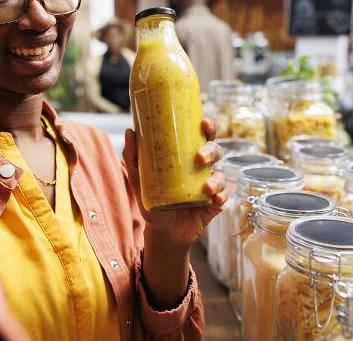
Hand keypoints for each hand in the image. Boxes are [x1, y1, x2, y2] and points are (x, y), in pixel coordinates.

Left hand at [123, 118, 226, 247]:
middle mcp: (202, 169)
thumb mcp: (139, 179)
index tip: (204, 123)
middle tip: (200, 157)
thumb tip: (130, 131)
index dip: (208, 127)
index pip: (202, 137)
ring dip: (216, 179)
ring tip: (206, 187)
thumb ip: (133, 158)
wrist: (162, 230)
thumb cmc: (154, 200)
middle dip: (211, 151)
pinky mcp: (214, 204)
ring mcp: (210, 186)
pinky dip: (221, 196)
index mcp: (188, 157)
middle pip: (215, 151)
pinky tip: (215, 198)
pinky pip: (223, 197)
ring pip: (220, 175)